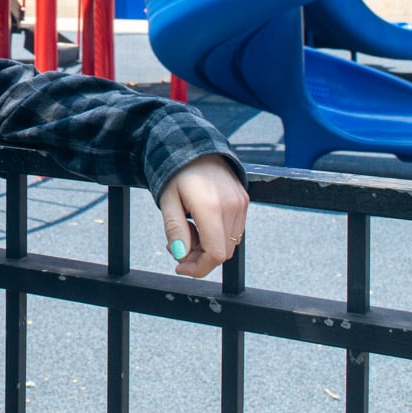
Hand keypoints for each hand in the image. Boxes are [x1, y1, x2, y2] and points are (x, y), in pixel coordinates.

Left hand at [156, 154, 248, 277]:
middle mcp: (231, 206)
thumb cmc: (176, 172)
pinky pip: (234, 230)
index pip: (215, 254)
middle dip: (199, 257)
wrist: (195, 145)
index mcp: (210, 206)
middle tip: (178, 243)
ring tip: (189, 228)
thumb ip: (174, 229)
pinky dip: (218, 235)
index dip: (198, 268)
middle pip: (223, 252)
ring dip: (208, 246)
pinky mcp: (244, 200)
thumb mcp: (167, 200)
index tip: (180, 266)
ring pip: (229, 243)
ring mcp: (241, 203)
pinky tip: (201, 222)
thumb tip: (180, 255)